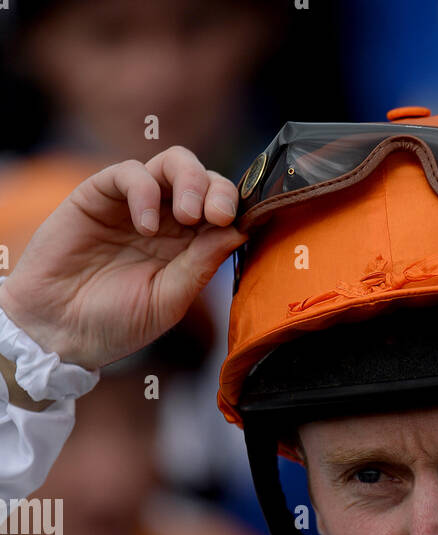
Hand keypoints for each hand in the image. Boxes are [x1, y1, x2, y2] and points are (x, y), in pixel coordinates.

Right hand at [0, 146, 246, 369]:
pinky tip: (146, 226)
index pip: (222, 211)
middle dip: (219, 190)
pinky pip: (130, 172)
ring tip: (188, 217)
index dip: (237, 209)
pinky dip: (145, 191)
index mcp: (189, 247)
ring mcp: (134, 204)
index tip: (240, 226)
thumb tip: (239, 231)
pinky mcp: (99, 194)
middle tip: (217, 216)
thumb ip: (201, 265)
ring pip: (172, 163)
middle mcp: (166, 220)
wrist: (60, 330)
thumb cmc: (115, 322)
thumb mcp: (168, 300)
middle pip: (204, 179)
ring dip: (189, 181)